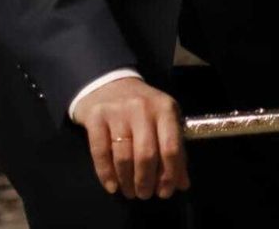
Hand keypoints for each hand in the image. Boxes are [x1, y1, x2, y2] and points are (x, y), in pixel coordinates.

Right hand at [76, 77, 190, 199]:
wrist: (108, 83)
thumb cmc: (141, 107)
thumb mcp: (163, 121)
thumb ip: (174, 150)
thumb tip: (182, 184)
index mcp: (165, 109)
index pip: (171, 147)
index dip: (170, 174)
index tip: (165, 192)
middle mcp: (142, 109)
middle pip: (146, 154)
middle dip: (146, 181)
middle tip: (144, 195)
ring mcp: (117, 112)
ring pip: (123, 156)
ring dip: (127, 181)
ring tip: (129, 192)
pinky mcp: (96, 117)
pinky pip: (100, 152)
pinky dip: (106, 174)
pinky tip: (112, 186)